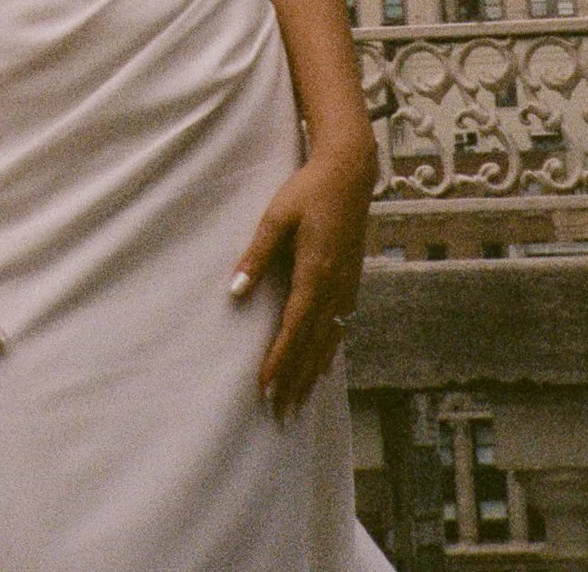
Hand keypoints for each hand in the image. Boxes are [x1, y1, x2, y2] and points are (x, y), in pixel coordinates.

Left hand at [229, 130, 375, 419]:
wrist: (350, 172)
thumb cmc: (308, 190)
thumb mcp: (276, 216)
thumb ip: (256, 255)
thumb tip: (235, 292)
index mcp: (315, 273)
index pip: (294, 329)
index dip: (280, 362)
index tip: (265, 389)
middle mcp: (335, 288)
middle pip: (313, 345)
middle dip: (296, 381)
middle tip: (280, 414)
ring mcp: (347, 287)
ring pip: (329, 342)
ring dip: (312, 374)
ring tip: (299, 403)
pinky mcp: (351, 282)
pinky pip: (340, 328)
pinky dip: (328, 352)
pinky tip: (322, 367)